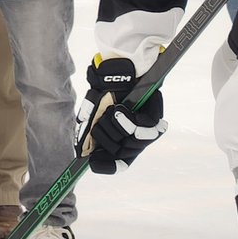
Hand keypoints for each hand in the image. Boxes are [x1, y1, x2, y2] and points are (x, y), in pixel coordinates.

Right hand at [74, 56, 166, 173]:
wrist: (115, 73)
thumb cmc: (104, 93)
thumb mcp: (94, 115)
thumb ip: (90, 135)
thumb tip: (82, 156)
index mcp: (123, 141)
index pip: (120, 163)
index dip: (108, 166)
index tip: (93, 163)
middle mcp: (137, 139)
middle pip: (123, 153)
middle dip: (107, 138)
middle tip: (101, 123)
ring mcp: (149, 131)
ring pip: (132, 142)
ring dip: (115, 127)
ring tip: (110, 112)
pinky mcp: (155, 119)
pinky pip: (142, 129)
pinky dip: (127, 121)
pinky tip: (119, 110)